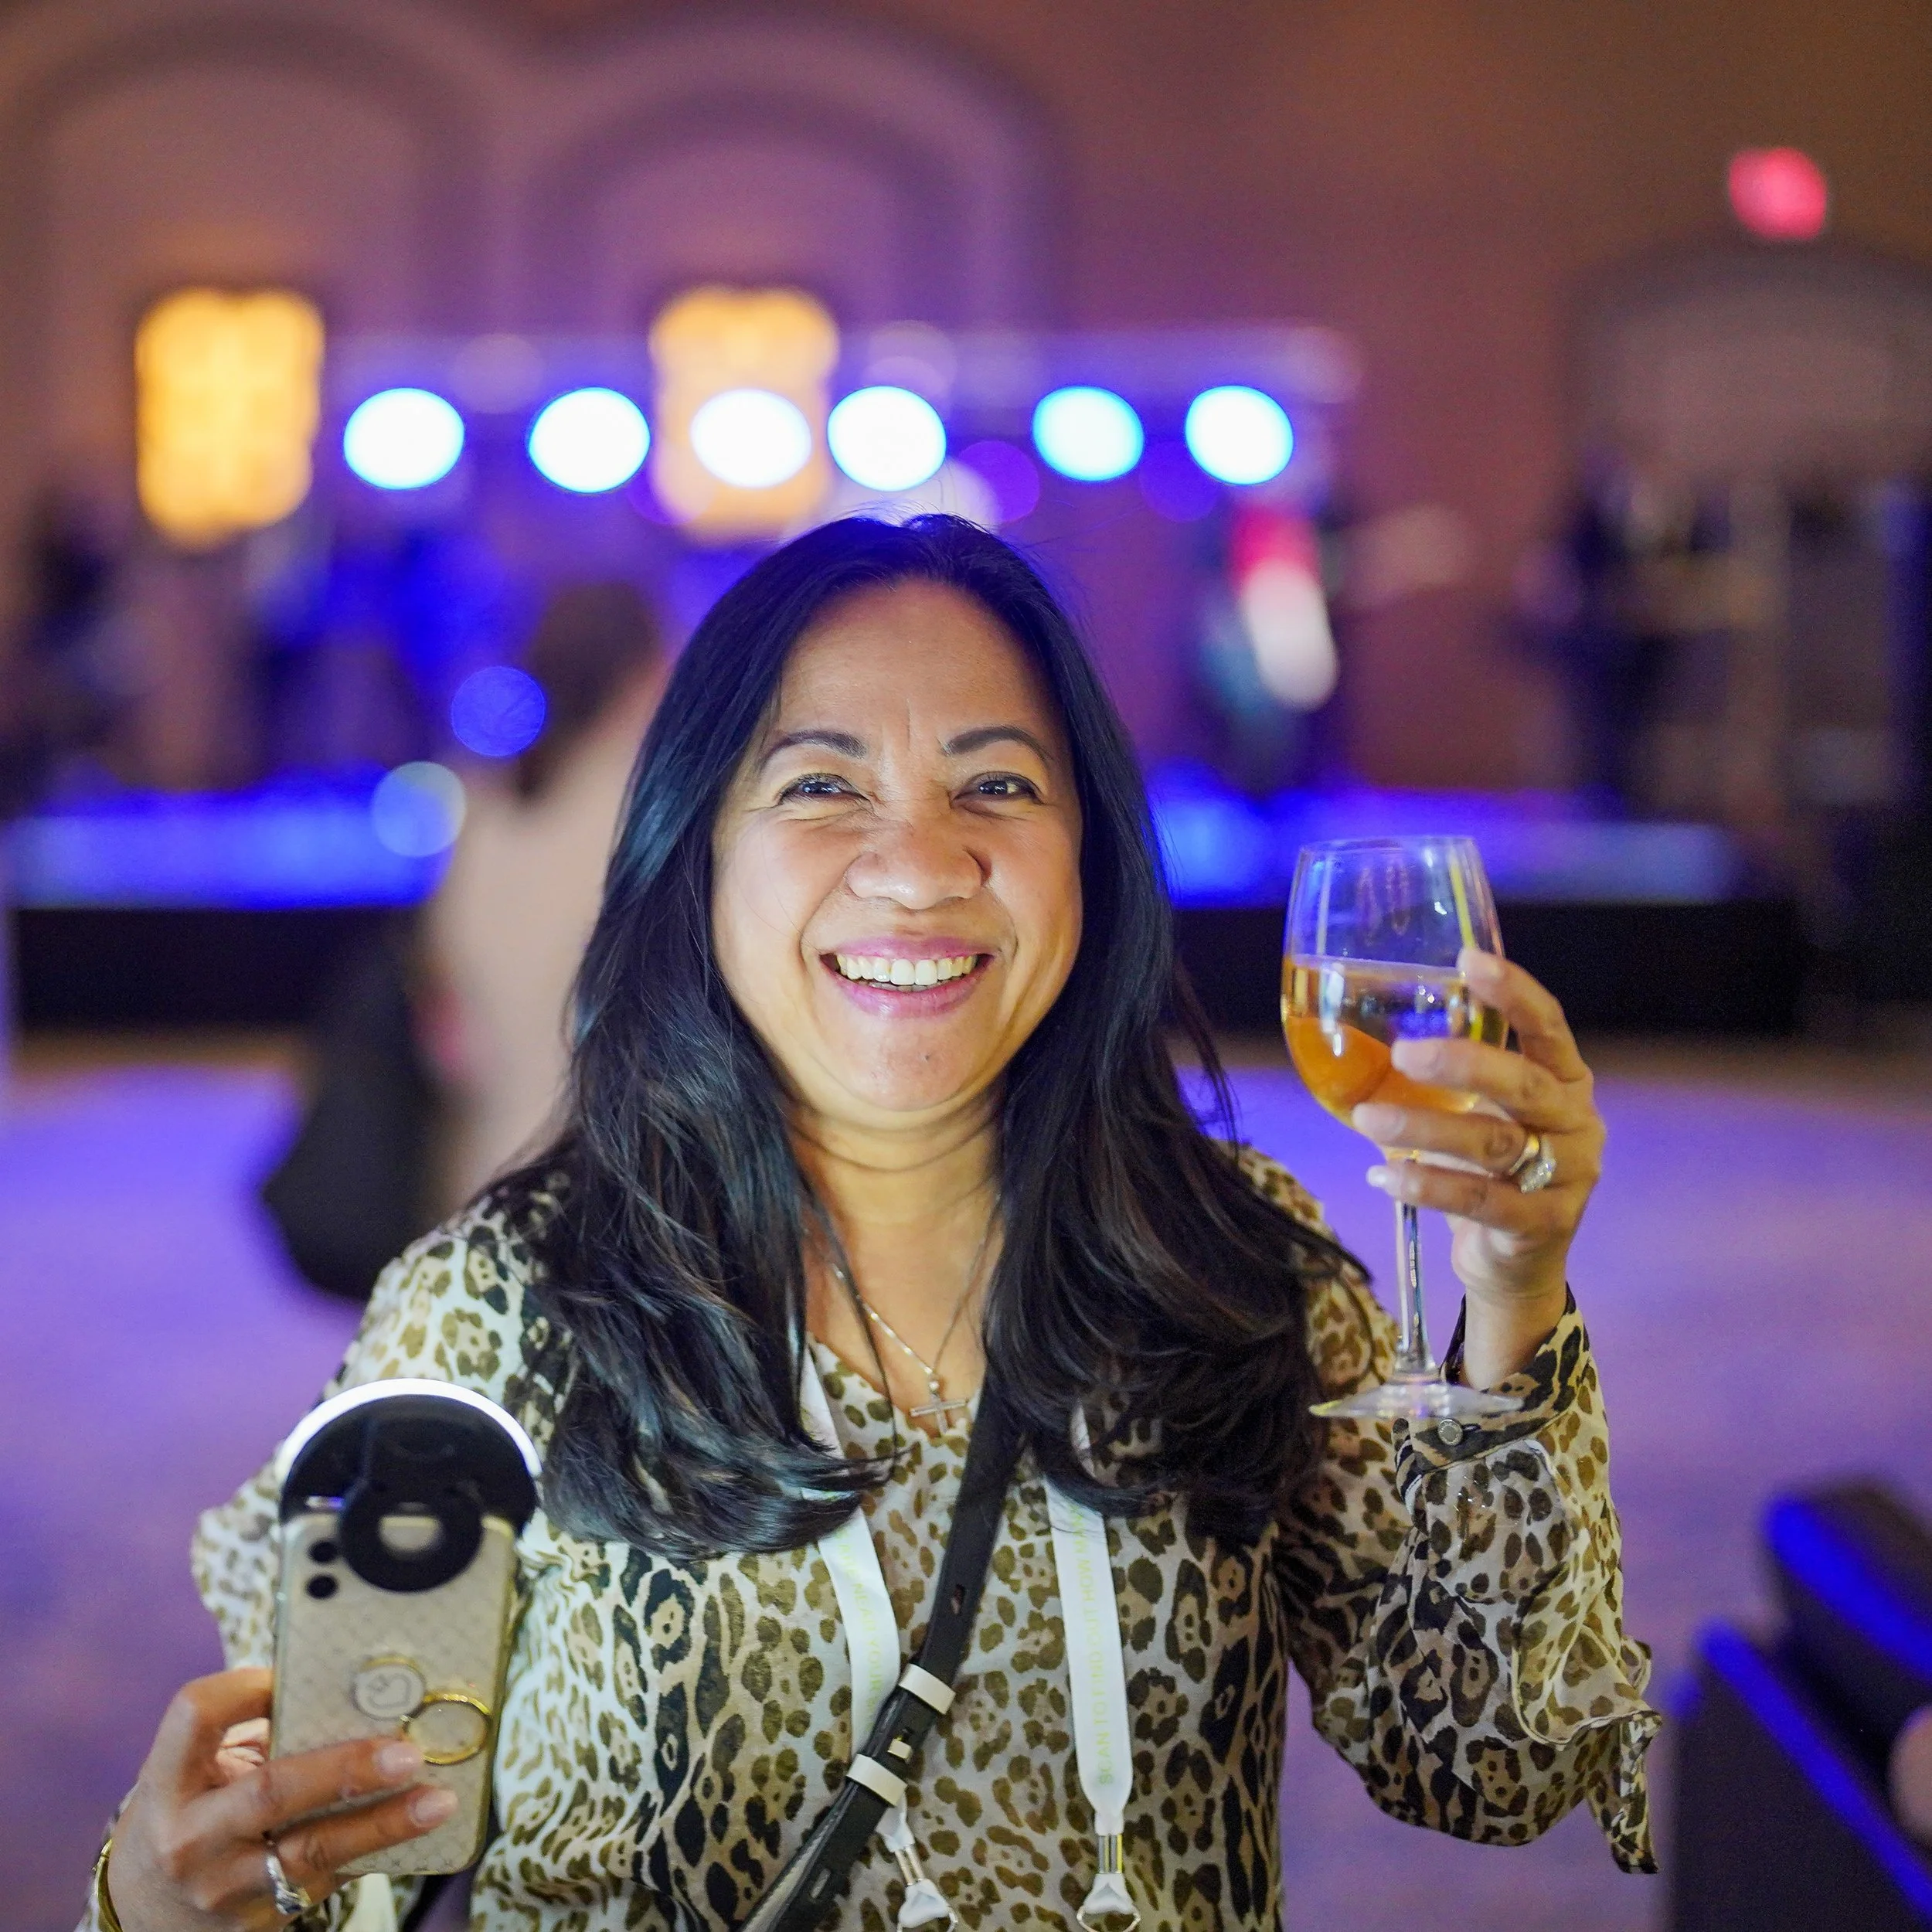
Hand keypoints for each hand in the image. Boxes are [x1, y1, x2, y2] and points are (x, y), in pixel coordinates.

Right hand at [106, 1667, 454, 1928]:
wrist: (147, 1913)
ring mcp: (223, 1888)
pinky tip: (418, 1832)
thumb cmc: (189, 1816)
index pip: (197, 1715)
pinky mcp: (257, 1922)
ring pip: (312, 1851)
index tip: (292, 1672)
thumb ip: (253, 1736)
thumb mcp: (196, 1775)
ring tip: (437, 1801)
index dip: (247, 1686)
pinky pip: (326, 1879)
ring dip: (383, 1824)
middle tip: (406, 1752)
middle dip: (345, 1770)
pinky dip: (375, 1851)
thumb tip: (350, 1690)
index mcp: (168, 1783)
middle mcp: (190, 1838)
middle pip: (272, 1792)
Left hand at [1350, 948, 1602, 1378]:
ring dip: (1425, 1128)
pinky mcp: (1544, 1223)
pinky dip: (1426, 1185)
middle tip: (1403, 1054)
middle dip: (1462, 1064)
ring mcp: (1569, 1176)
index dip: (1513, 991)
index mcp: (1565, 1080)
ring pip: (1494, 1144)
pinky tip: (1384, 1176)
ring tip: (1369, 1118)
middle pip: (1523, 1084)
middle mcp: (1576, 1122)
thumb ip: (1450, 1077)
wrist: (1517, 1258)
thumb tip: (1361, 1033)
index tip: (1469, 960)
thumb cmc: (1492, 1167)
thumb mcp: (1483, 1112)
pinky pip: (1479, 1199)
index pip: (1549, 1025)